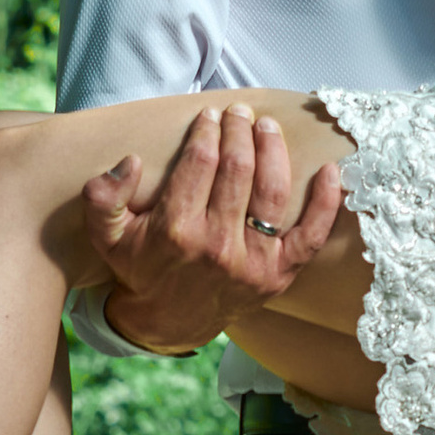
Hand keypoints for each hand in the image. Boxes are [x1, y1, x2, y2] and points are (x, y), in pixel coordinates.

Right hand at [83, 107, 346, 356]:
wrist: (170, 322)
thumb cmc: (141, 268)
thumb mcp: (108, 236)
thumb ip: (105, 197)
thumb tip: (131, 162)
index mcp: (176, 231)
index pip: (200, 163)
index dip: (207, 132)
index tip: (210, 116)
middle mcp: (217, 246)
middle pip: (238, 170)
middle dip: (240, 132)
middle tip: (239, 112)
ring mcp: (253, 263)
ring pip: (272, 192)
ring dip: (273, 150)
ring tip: (266, 127)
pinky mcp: (280, 275)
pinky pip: (311, 235)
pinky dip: (325, 202)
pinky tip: (329, 171)